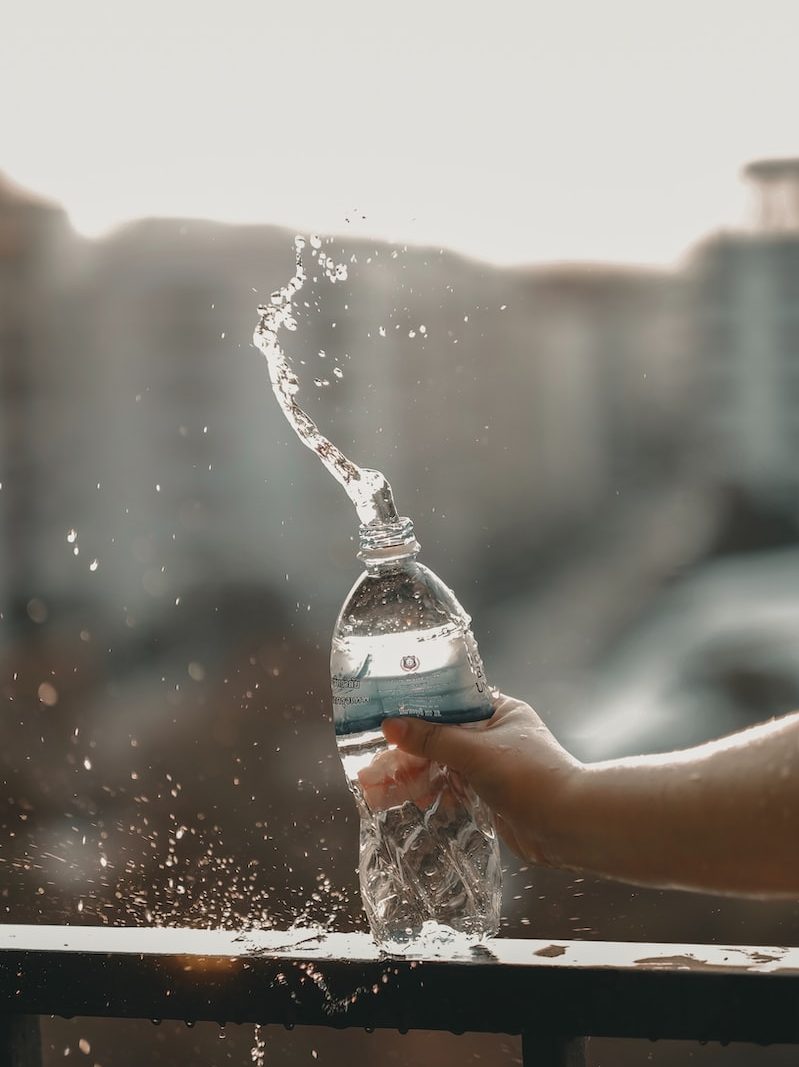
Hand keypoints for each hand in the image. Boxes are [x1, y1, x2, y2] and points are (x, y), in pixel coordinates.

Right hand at [382, 694, 581, 864]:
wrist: (570, 827)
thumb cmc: (530, 777)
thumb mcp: (476, 752)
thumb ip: (432, 739)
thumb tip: (390, 725)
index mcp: (500, 712)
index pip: (451, 703)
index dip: (417, 711)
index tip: (385, 718)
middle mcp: (497, 736)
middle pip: (442, 738)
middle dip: (408, 752)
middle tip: (373, 765)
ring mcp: (494, 768)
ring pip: (444, 767)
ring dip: (414, 776)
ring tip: (377, 789)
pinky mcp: (491, 796)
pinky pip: (453, 790)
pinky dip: (431, 795)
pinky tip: (406, 802)